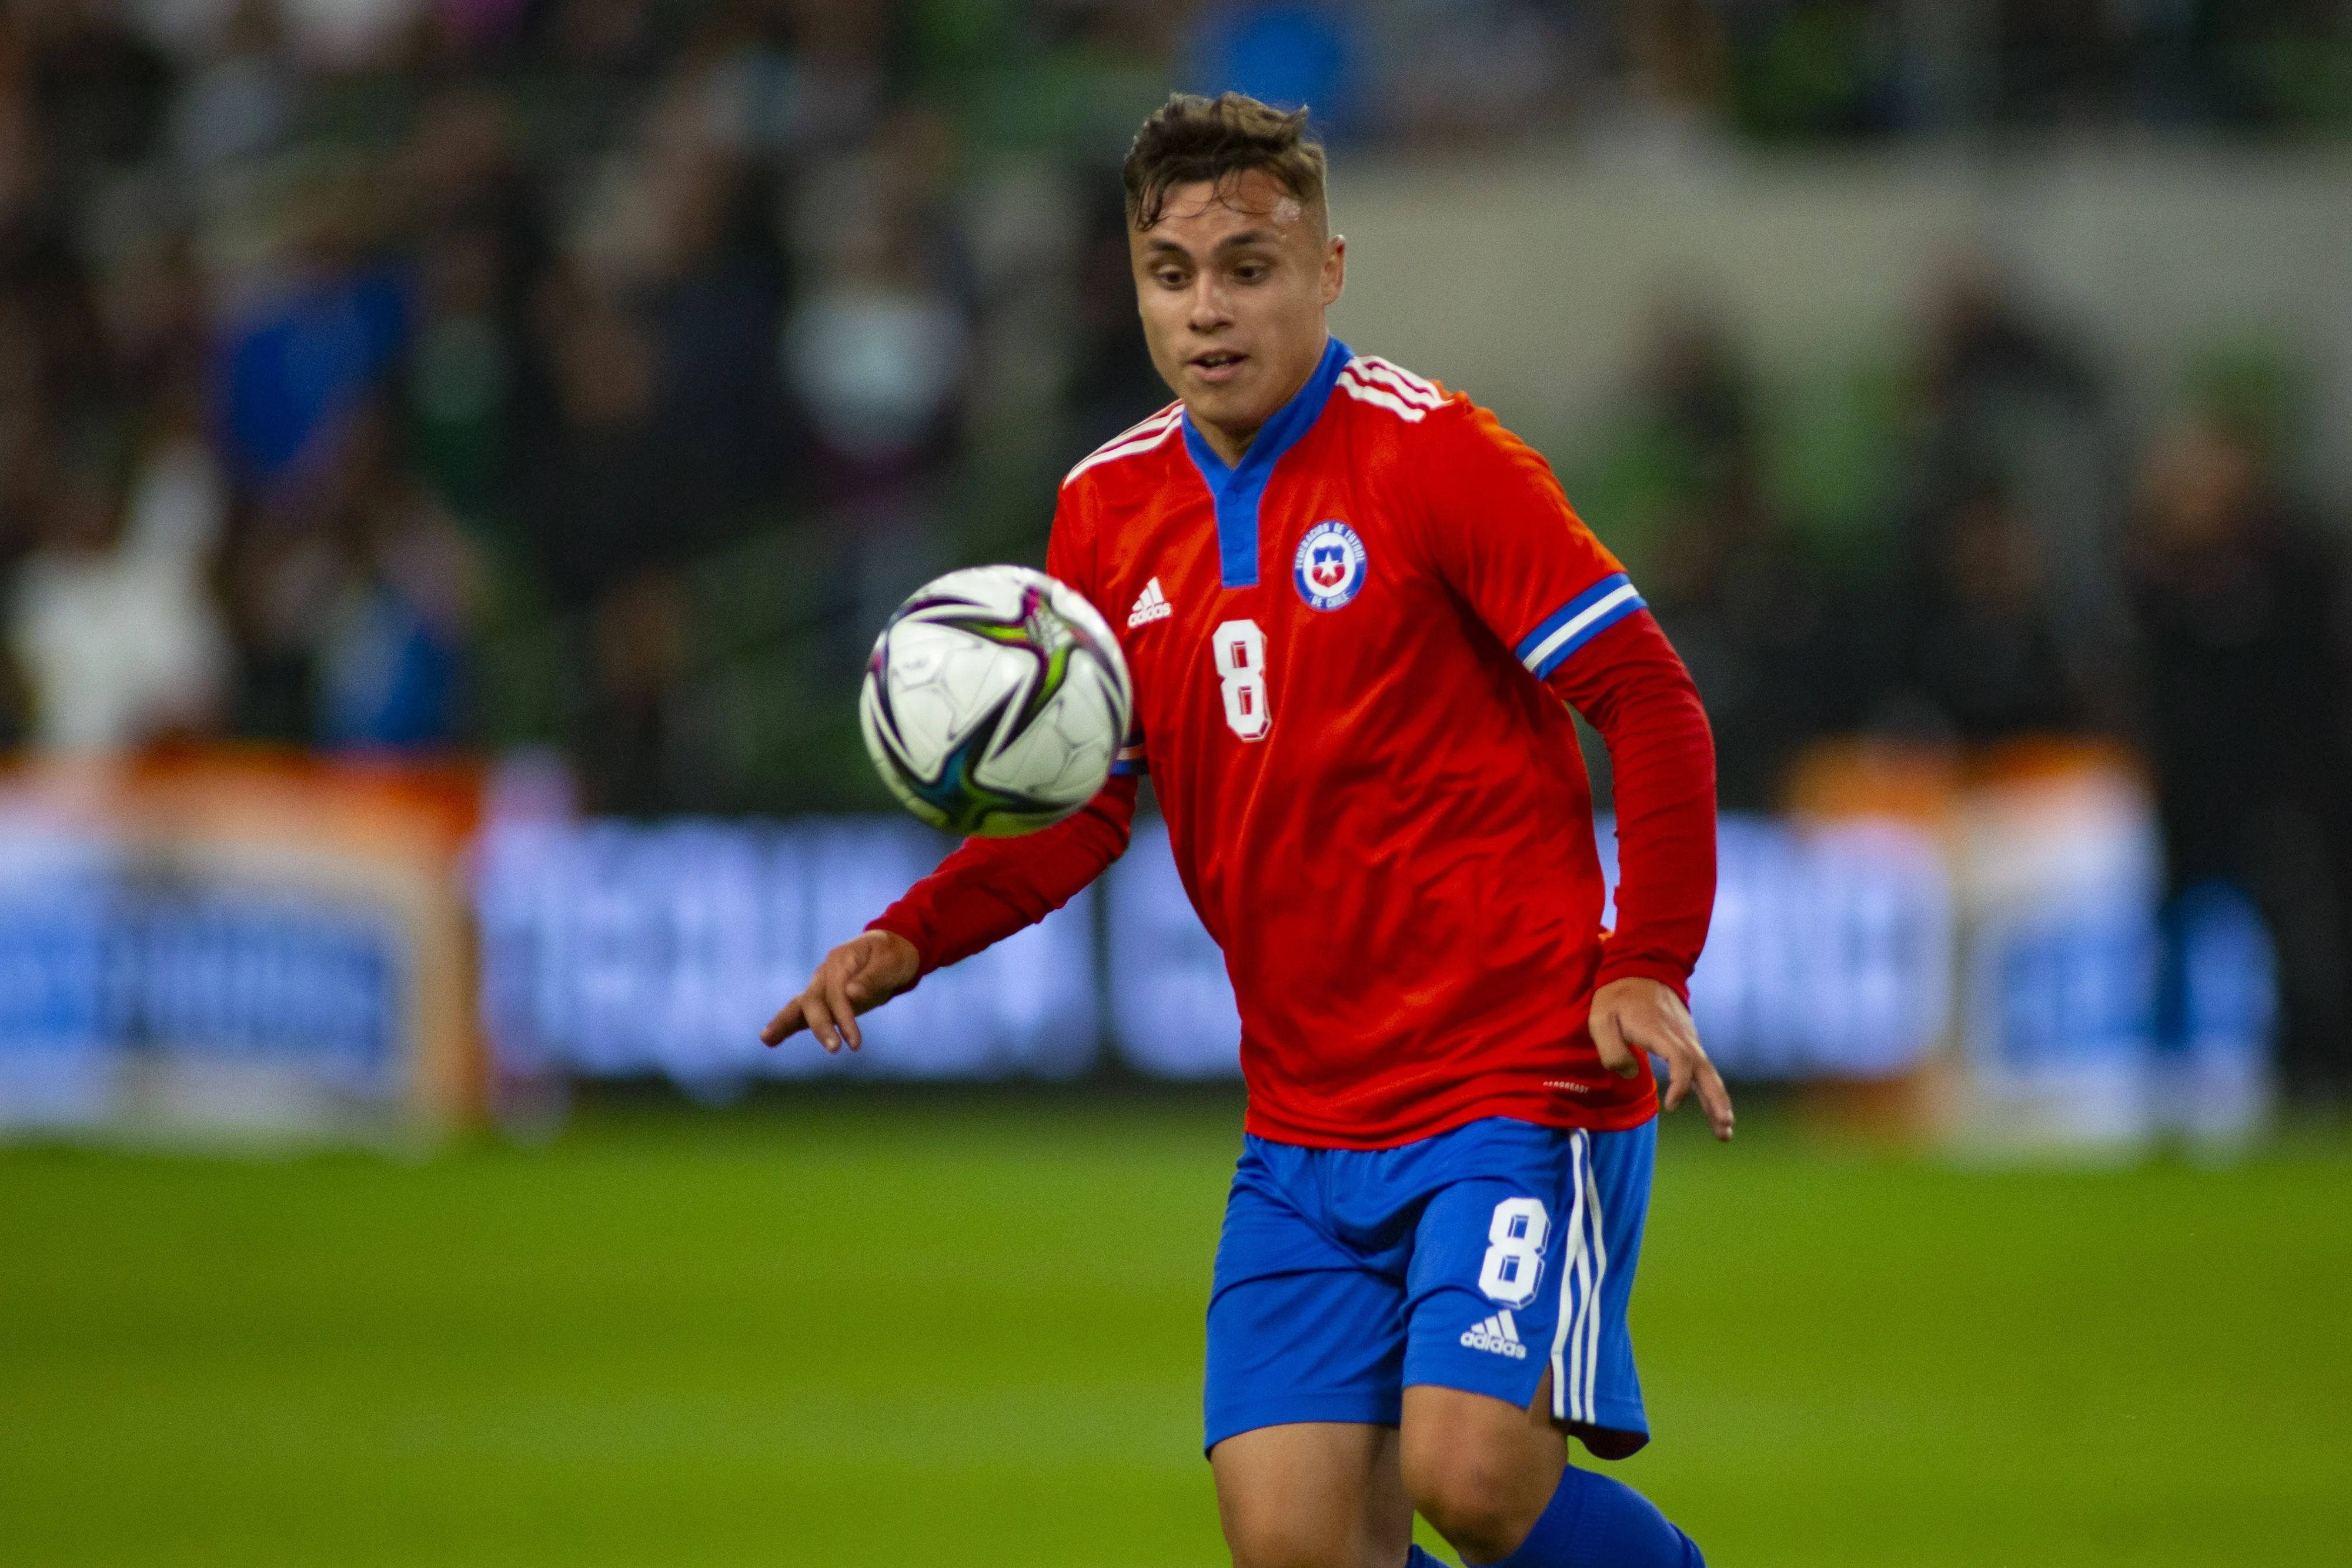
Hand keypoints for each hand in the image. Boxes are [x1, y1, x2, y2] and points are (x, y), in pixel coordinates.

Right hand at [761, 931, 920, 1052]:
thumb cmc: (893, 956)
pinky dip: (787, 1024)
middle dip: (821, 1026)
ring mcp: (821, 984)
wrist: (894, 951)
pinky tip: (770, 1040)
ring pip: (800, 1004)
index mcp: (841, 958)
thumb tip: (850, 994)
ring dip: (785, 1022)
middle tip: (834, 1049)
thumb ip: (871, 978)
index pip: (837, 991)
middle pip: (814, 999)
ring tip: (766, 1040)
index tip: (854, 1042)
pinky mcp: (823, 998)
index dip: (844, 1017)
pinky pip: (802, 1011)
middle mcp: (825, 971)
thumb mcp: (890, 964)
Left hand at [1589, 977, 1733, 1141]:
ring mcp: (1689, 1039)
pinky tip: (1715, 1111)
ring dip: (1718, 1101)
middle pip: (1704, 1071)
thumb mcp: (1601, 1020)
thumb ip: (1612, 1050)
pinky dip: (1711, 1091)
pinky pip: (1703, 1070)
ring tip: (1725, 1132)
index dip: (1680, 1084)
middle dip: (1715, 1100)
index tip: (1672, 1106)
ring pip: (1708, 1073)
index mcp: (1660, 1031)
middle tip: (1724, 1128)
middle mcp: (1682, 1036)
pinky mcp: (1689, 1042)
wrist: (1640, 969)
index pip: (1681, 1059)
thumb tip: (1632, 1073)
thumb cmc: (1616, 998)